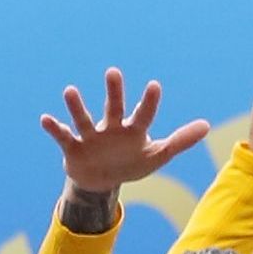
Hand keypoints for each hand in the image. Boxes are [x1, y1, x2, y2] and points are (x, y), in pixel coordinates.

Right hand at [40, 66, 208, 209]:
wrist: (102, 180)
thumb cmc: (131, 162)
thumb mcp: (158, 155)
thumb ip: (181, 140)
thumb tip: (206, 125)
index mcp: (133, 130)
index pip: (143, 114)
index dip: (149, 102)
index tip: (154, 85)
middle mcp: (112, 128)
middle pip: (113, 108)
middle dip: (114, 92)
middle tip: (114, 72)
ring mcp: (91, 136)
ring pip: (84, 119)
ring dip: (77, 107)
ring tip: (69, 90)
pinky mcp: (74, 148)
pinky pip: (63, 136)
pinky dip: (54, 128)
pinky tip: (46, 119)